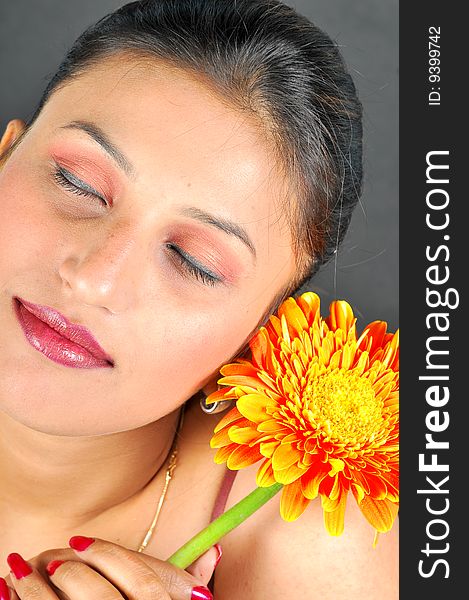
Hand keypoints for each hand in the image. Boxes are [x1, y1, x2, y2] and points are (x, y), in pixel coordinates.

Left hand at [1, 536, 216, 598]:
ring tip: (14, 572)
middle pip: (99, 598)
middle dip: (68, 574)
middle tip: (49, 558)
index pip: (141, 579)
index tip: (79, 540)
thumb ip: (193, 588)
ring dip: (33, 593)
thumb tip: (214, 551)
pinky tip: (7, 598)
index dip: (107, 554)